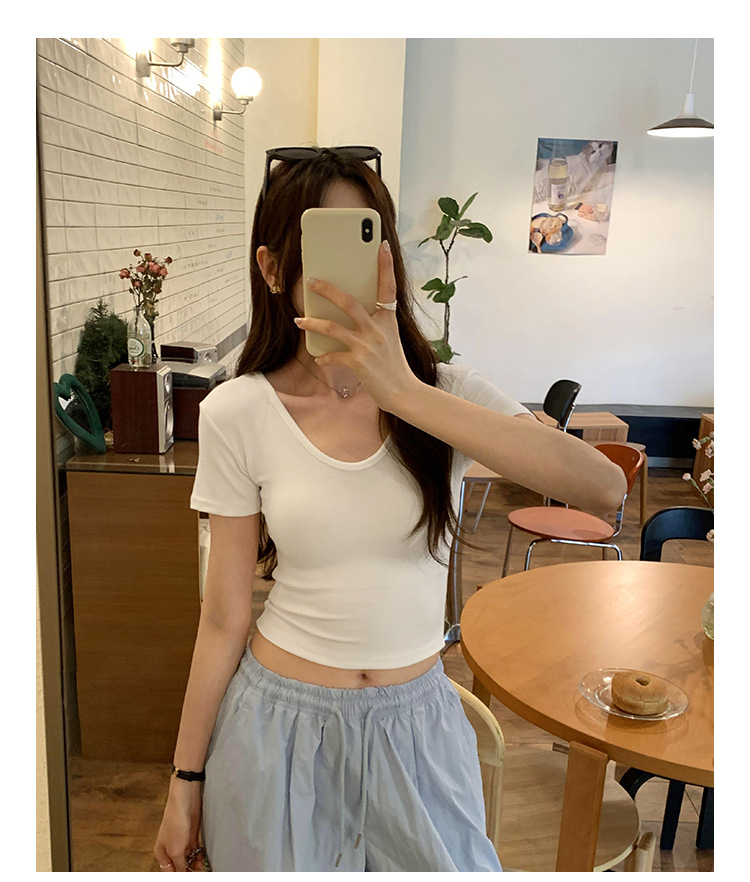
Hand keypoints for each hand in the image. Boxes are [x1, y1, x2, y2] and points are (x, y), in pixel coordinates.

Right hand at [154, 781, 204, 871]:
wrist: (185, 801)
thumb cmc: (175, 822)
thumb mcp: (175, 850)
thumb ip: (179, 865)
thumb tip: (181, 875)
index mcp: (162, 852)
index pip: (169, 871)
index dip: (179, 875)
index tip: (188, 877)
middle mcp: (171, 848)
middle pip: (179, 865)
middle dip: (188, 870)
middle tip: (197, 873)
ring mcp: (181, 841)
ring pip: (188, 859)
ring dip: (194, 864)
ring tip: (201, 868)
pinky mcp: (191, 835)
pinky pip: (195, 850)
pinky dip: (198, 856)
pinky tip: (202, 860)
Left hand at [293, 241, 420, 412]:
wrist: (403, 393)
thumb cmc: (394, 365)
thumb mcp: (389, 339)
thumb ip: (374, 324)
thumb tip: (351, 314)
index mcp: (388, 320)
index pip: (388, 287)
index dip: (386, 266)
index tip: (382, 246)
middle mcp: (378, 329)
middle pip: (349, 302)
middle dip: (327, 290)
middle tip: (311, 282)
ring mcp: (367, 345)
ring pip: (333, 328)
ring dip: (313, 324)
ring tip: (299, 321)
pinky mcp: (358, 363)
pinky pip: (333, 356)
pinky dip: (324, 357)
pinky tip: (319, 358)